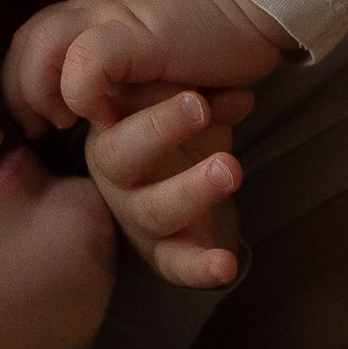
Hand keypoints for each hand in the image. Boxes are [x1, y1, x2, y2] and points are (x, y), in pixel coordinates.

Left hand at [3, 0, 293, 134]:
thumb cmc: (214, 25)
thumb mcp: (153, 44)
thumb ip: (123, 65)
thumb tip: (104, 104)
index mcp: (93, 9)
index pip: (31, 40)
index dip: (26, 81)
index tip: (46, 120)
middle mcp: (92, 7)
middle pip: (26, 44)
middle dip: (25, 92)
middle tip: (51, 127)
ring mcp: (110, 16)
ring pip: (42, 48)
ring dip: (47, 93)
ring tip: (77, 122)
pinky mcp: (137, 33)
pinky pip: (87, 61)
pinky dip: (85, 93)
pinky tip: (110, 115)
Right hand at [86, 84, 255, 288]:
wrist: (177, 187)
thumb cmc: (172, 133)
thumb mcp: (181, 102)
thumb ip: (202, 90)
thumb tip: (238, 98)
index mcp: (110, 127)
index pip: (109, 104)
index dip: (141, 93)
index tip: (184, 80)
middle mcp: (116, 174)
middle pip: (118, 155)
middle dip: (158, 129)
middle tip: (199, 107)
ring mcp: (138, 216)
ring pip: (153, 209)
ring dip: (190, 190)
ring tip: (228, 169)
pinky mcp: (164, 254)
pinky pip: (176, 264)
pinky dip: (199, 267)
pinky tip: (224, 264)